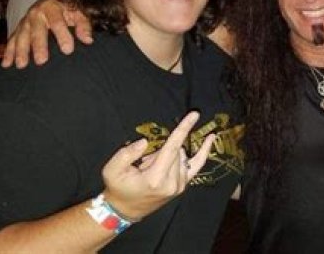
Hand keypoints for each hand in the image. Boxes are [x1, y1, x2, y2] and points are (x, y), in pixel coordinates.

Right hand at [1, 0, 92, 67]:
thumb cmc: (68, 9)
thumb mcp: (79, 12)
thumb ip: (84, 25)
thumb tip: (88, 40)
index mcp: (52, 7)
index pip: (57, 22)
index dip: (62, 36)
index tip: (68, 50)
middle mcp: (36, 13)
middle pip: (36, 30)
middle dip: (38, 46)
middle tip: (41, 61)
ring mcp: (25, 21)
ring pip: (21, 36)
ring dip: (20, 51)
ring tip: (22, 65)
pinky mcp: (19, 28)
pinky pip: (12, 40)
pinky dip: (9, 52)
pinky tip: (7, 64)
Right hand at [100, 111, 214, 220]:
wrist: (126, 209)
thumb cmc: (118, 188)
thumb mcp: (112, 170)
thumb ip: (126, 154)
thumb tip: (145, 142)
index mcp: (156, 178)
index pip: (172, 148)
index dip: (183, 130)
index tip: (194, 114)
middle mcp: (172, 183)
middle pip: (176, 151)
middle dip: (161, 148)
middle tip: (144, 162)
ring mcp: (180, 185)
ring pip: (182, 155)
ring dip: (169, 154)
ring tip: (151, 166)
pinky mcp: (183, 185)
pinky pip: (197, 165)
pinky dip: (203, 151)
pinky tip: (211, 138)